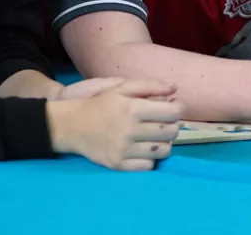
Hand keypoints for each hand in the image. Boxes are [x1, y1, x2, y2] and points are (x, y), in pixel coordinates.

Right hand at [46, 79, 182, 170]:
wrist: (72, 125)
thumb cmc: (102, 104)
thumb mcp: (122, 87)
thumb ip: (150, 85)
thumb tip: (175, 89)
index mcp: (133, 108)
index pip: (173, 112)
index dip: (178, 109)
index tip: (173, 108)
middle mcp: (130, 130)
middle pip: (171, 132)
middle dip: (172, 126)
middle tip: (163, 123)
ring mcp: (123, 150)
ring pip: (164, 151)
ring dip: (164, 143)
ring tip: (155, 137)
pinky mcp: (118, 164)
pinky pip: (148, 166)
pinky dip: (150, 159)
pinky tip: (143, 149)